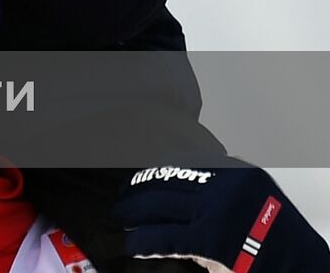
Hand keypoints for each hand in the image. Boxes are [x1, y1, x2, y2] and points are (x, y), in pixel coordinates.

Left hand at [115, 161, 329, 270]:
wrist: (305, 267)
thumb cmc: (276, 239)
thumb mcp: (250, 200)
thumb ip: (217, 193)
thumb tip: (176, 197)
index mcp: (234, 171)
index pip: (181, 164)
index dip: (155, 173)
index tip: (139, 178)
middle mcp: (224, 183)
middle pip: (165, 180)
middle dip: (137, 190)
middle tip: (122, 200)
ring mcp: (217, 209)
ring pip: (159, 205)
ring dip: (133, 213)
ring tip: (123, 219)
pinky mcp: (211, 237)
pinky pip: (165, 236)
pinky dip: (143, 241)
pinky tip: (134, 245)